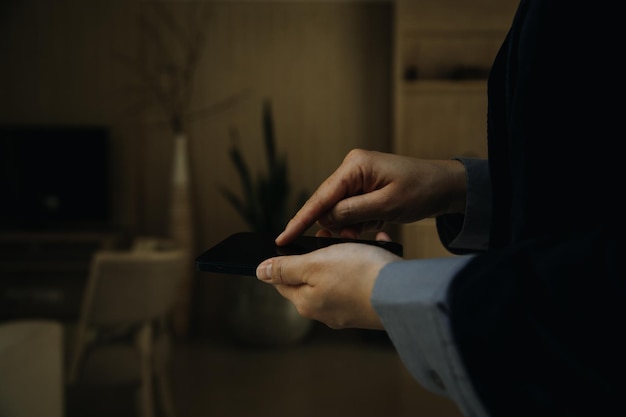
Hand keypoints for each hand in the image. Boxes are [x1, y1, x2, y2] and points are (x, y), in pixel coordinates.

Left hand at [256, 231, 401, 329]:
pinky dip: (369, 259)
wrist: (405, 293)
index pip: (283, 280)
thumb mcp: (314, 264)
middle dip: (323, 250)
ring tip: (359, 239)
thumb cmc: (358, 274)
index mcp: (306, 301)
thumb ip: (286, 269)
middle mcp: (325, 311)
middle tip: (335, 233)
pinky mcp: (371, 306)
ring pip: (340, 273)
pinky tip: (378, 248)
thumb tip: (260, 272)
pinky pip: (364, 277)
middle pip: (313, 275)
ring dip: (348, 252)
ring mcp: (349, 310)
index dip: (287, 258)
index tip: (300, 241)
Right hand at [276, 149, 465, 244]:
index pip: (320, 197)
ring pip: (340, 213)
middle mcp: (351, 170)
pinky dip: (362, 223)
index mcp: (354, 166)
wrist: (446, 187)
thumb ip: (353, 212)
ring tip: (376, 226)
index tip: (282, 238)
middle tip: (357, 235)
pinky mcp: (363, 190)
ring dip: (354, 226)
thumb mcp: (387, 205)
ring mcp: (357, 180)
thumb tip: (325, 219)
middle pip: (327, 206)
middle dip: (339, 225)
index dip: (300, 220)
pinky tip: (379, 222)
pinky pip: (352, 213)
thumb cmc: (421, 190)